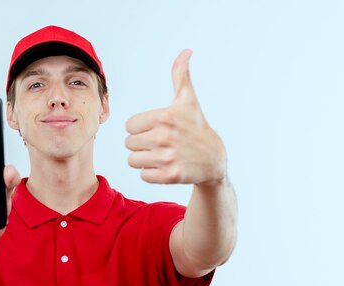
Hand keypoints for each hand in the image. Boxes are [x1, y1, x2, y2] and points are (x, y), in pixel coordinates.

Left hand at [125, 49, 225, 185]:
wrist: (215, 159)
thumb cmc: (197, 127)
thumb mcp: (188, 100)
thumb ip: (180, 75)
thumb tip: (186, 51)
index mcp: (163, 117)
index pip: (129, 126)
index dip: (140, 128)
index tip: (155, 129)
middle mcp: (164, 137)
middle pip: (129, 144)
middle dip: (141, 145)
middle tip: (159, 144)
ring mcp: (167, 157)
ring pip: (133, 160)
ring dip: (144, 160)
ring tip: (160, 155)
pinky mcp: (169, 176)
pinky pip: (143, 175)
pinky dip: (151, 173)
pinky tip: (165, 166)